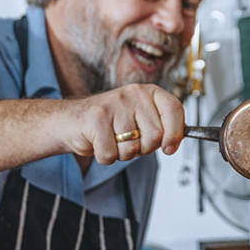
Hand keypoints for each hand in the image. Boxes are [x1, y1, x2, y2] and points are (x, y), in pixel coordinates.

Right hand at [59, 84, 184, 165]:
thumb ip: (160, 126)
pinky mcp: (97, 119)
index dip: (176, 133)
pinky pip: (111, 154)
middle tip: (128, 141)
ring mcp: (114, 104)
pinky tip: (99, 143)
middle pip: (156, 135)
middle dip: (143, 148)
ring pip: (133, 148)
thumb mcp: (139, 119)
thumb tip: (177, 139)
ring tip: (112, 140)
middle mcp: (133, 94)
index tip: (170, 148)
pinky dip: (105, 157)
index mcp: (147, 92)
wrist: (71, 121)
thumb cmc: (109, 123)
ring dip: (122, 153)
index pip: (174, 109)